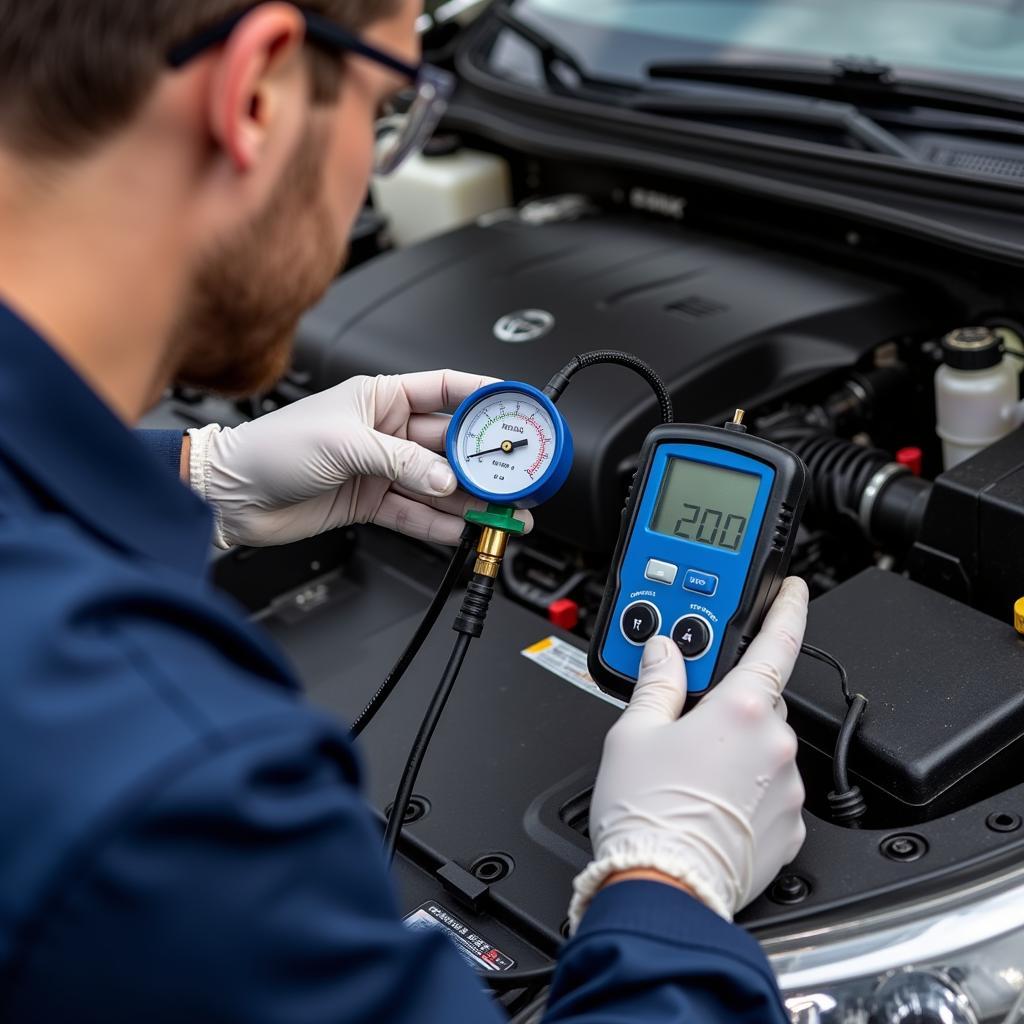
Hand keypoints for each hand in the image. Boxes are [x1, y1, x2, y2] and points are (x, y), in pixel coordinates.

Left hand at [187, 371, 530, 548]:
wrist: (233, 494)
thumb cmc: (272, 447)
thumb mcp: (343, 444)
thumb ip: (399, 461)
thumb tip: (444, 478)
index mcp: (381, 397)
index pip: (446, 390)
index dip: (483, 397)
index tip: (515, 408)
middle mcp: (386, 432)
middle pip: (449, 445)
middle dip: (484, 461)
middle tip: (515, 476)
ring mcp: (380, 469)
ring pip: (438, 484)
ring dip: (470, 499)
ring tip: (502, 512)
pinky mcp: (370, 502)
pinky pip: (414, 513)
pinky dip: (438, 524)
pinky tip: (462, 529)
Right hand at [569, 577, 808, 930]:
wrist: (662, 889)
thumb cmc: (646, 815)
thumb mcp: (633, 734)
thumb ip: (657, 683)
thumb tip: (663, 652)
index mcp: (741, 710)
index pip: (777, 643)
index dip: (787, 609)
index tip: (793, 591)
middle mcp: (776, 745)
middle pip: (760, 703)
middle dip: (730, 707)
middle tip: (686, 729)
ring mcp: (788, 789)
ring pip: (767, 750)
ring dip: (738, 753)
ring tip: (692, 780)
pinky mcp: (790, 830)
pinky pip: (773, 793)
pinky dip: (749, 793)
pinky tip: (711, 806)